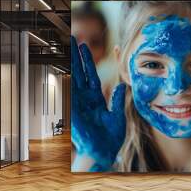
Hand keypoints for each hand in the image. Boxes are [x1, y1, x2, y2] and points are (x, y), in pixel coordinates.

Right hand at [71, 36, 125, 171]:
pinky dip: (69, 80)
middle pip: (81, 72)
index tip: (85, 46)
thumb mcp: (118, 116)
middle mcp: (87, 99)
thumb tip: (123, 85)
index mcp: (97, 99)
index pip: (92, 75)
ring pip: (76, 78)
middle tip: (74, 38)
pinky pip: (72, 93)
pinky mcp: (76, 111)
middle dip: (78, 56)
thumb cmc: (111, 138)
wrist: (104, 152)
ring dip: (73, 63)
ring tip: (71, 46)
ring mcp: (80, 103)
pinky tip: (68, 66)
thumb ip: (118, 100)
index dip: (88, 61)